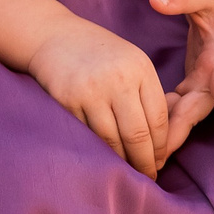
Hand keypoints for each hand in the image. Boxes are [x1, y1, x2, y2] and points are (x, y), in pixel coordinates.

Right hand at [27, 17, 168, 175]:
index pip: (158, 119)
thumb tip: (160, 141)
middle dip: (144, 161)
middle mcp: (117, 79)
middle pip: (137, 134)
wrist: (52, 36)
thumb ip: (146, 94)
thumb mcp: (131, 62)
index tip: (159, 161)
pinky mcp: (66, 99)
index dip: (161, 146)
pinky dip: (96, 148)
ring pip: (111, 139)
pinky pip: (86, 134)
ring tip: (126, 170)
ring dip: (120, 160)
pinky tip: (102, 155)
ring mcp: (90, 90)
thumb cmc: (98, 54)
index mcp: (140, 68)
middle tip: (147, 177)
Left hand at [150, 0, 213, 150]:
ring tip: (144, 158)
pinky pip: (178, 107)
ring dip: (168, 134)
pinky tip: (138, 130)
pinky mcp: (195, 85)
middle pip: (199, 111)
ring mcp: (207, 84)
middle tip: (157, 160)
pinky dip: (161, 119)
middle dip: (180, 134)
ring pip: (186, 114)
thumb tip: (156, 0)